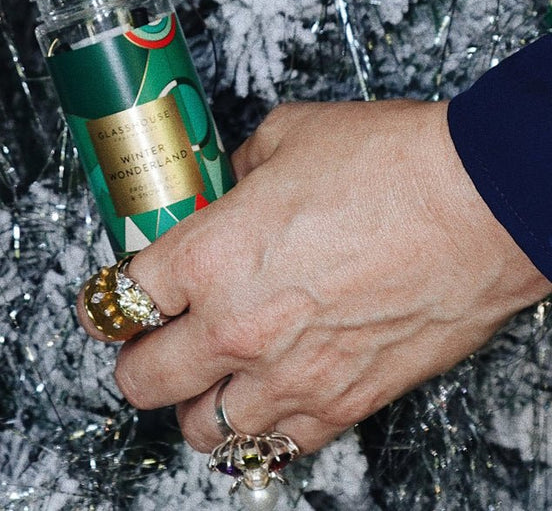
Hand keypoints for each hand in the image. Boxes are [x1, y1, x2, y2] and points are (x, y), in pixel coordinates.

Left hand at [78, 100, 549, 454]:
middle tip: (139, 345)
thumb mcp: (284, 140)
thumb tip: (225, 186)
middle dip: (132, 361)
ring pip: (203, 429)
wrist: (481, 203)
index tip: (104, 301)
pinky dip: (261, 432)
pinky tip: (262, 403)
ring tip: (198, 380)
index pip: (122, 297)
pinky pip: (280, 445)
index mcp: (208, 257)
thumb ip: (235, 173)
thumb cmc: (388, 166)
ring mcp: (289, 375)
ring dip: (190, 404)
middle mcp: (236, 327)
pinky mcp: (344, 403)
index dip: (104, 299)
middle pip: (143, 378)